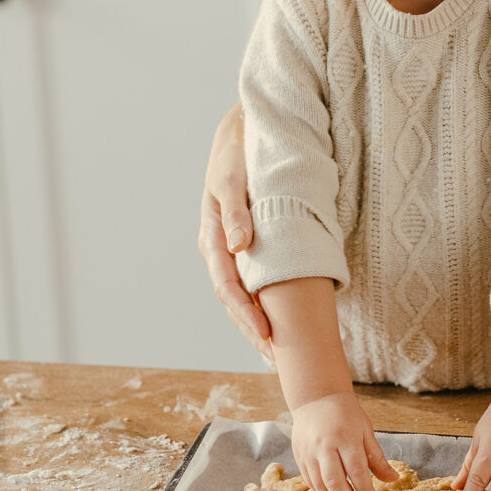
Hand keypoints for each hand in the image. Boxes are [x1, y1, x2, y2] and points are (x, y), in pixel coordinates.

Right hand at [197, 102, 272, 358]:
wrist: (241, 132)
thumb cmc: (239, 154)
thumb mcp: (235, 178)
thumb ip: (237, 210)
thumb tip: (237, 246)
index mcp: (213, 235)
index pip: (229, 286)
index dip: (247, 313)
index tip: (268, 335)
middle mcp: (218, 246)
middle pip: (232, 299)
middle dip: (252, 329)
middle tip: (276, 357)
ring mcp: (228, 247)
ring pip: (238, 294)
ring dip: (253, 322)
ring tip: (274, 351)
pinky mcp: (241, 244)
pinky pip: (249, 280)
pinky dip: (259, 302)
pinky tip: (273, 319)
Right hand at [290, 391, 397, 490]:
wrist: (316, 398)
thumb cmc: (345, 413)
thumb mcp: (366, 430)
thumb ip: (377, 458)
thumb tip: (392, 479)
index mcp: (345, 438)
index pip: (356, 471)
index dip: (365, 490)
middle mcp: (324, 447)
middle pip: (336, 482)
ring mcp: (309, 453)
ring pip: (320, 486)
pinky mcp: (299, 457)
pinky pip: (310, 483)